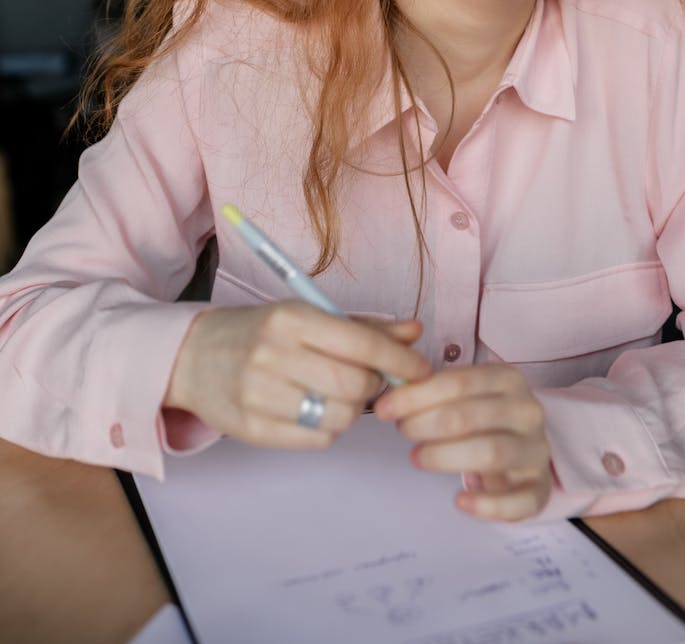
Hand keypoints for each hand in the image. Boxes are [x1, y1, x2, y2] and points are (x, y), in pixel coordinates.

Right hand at [164, 302, 429, 449]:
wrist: (192, 356)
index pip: (361, 342)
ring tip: (338, 395)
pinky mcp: (251, 430)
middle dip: (374, 387)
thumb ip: (364, 326)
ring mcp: (259, 395)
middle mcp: (273, 355)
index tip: (420, 368)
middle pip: (353, 386)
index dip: (399, 359)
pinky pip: (316, 439)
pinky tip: (316, 410)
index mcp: (291, 318)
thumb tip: (415, 332)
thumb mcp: (309, 315)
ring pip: (339, 417)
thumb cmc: (261, 332)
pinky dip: (329, 428)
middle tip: (370, 381)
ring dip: (352, 410)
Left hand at [375, 364, 551, 521]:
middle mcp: (528, 411)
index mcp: (509, 379)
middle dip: (426, 424)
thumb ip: (433, 391)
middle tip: (402, 431)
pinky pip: (517, 501)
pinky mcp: (540, 488)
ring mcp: (536, 450)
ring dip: (445, 457)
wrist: (526, 450)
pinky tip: (459, 500)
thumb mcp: (466, 395)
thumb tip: (392, 396)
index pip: (458, 382)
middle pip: (470, 416)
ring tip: (417, 457)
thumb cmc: (485, 420)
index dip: (416, 396)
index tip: (385, 409)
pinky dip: (486, 504)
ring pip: (491, 452)